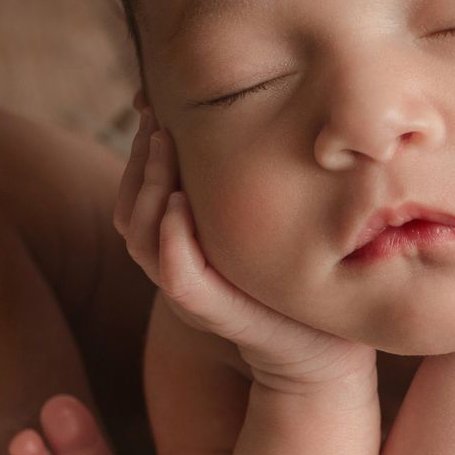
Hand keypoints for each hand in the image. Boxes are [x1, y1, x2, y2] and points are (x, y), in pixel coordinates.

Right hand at [114, 99, 376, 394]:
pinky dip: (170, 239)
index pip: (135, 194)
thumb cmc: (299, 282)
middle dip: (138, 159)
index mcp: (182, 247)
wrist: (325, 350)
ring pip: (140, 236)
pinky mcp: (215, 311)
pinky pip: (176, 274)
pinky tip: (179, 203)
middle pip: (128, 208)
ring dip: (148, 187)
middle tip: (154, 116)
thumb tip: (244, 118)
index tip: (150, 104)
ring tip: (163, 144)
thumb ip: (241, 186)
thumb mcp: (261, 225)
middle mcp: (177, 267)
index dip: (136, 151)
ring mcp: (192, 291)